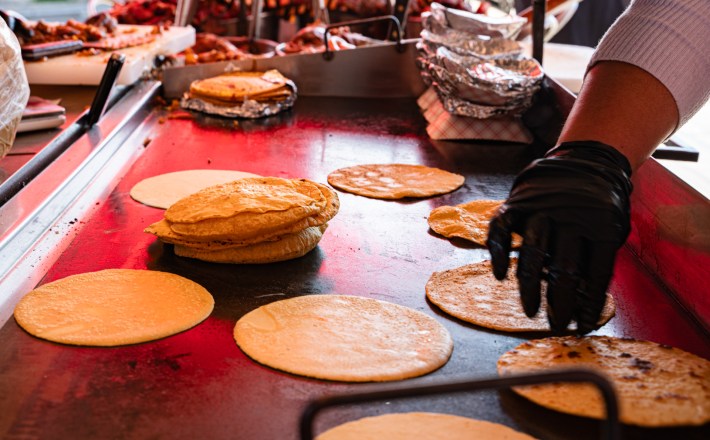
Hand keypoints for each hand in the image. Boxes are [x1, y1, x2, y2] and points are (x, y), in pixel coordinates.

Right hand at [487, 141, 632, 333]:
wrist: (583, 160)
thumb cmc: (599, 203)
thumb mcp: (612, 226)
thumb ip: (598, 255)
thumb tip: (587, 300)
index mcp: (602, 224)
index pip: (597, 272)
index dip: (590, 303)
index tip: (582, 326)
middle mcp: (570, 217)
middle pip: (565, 268)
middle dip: (560, 302)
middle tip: (556, 325)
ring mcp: (540, 209)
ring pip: (533, 254)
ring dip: (529, 286)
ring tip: (530, 311)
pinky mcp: (517, 204)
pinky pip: (502, 230)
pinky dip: (497, 252)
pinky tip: (498, 275)